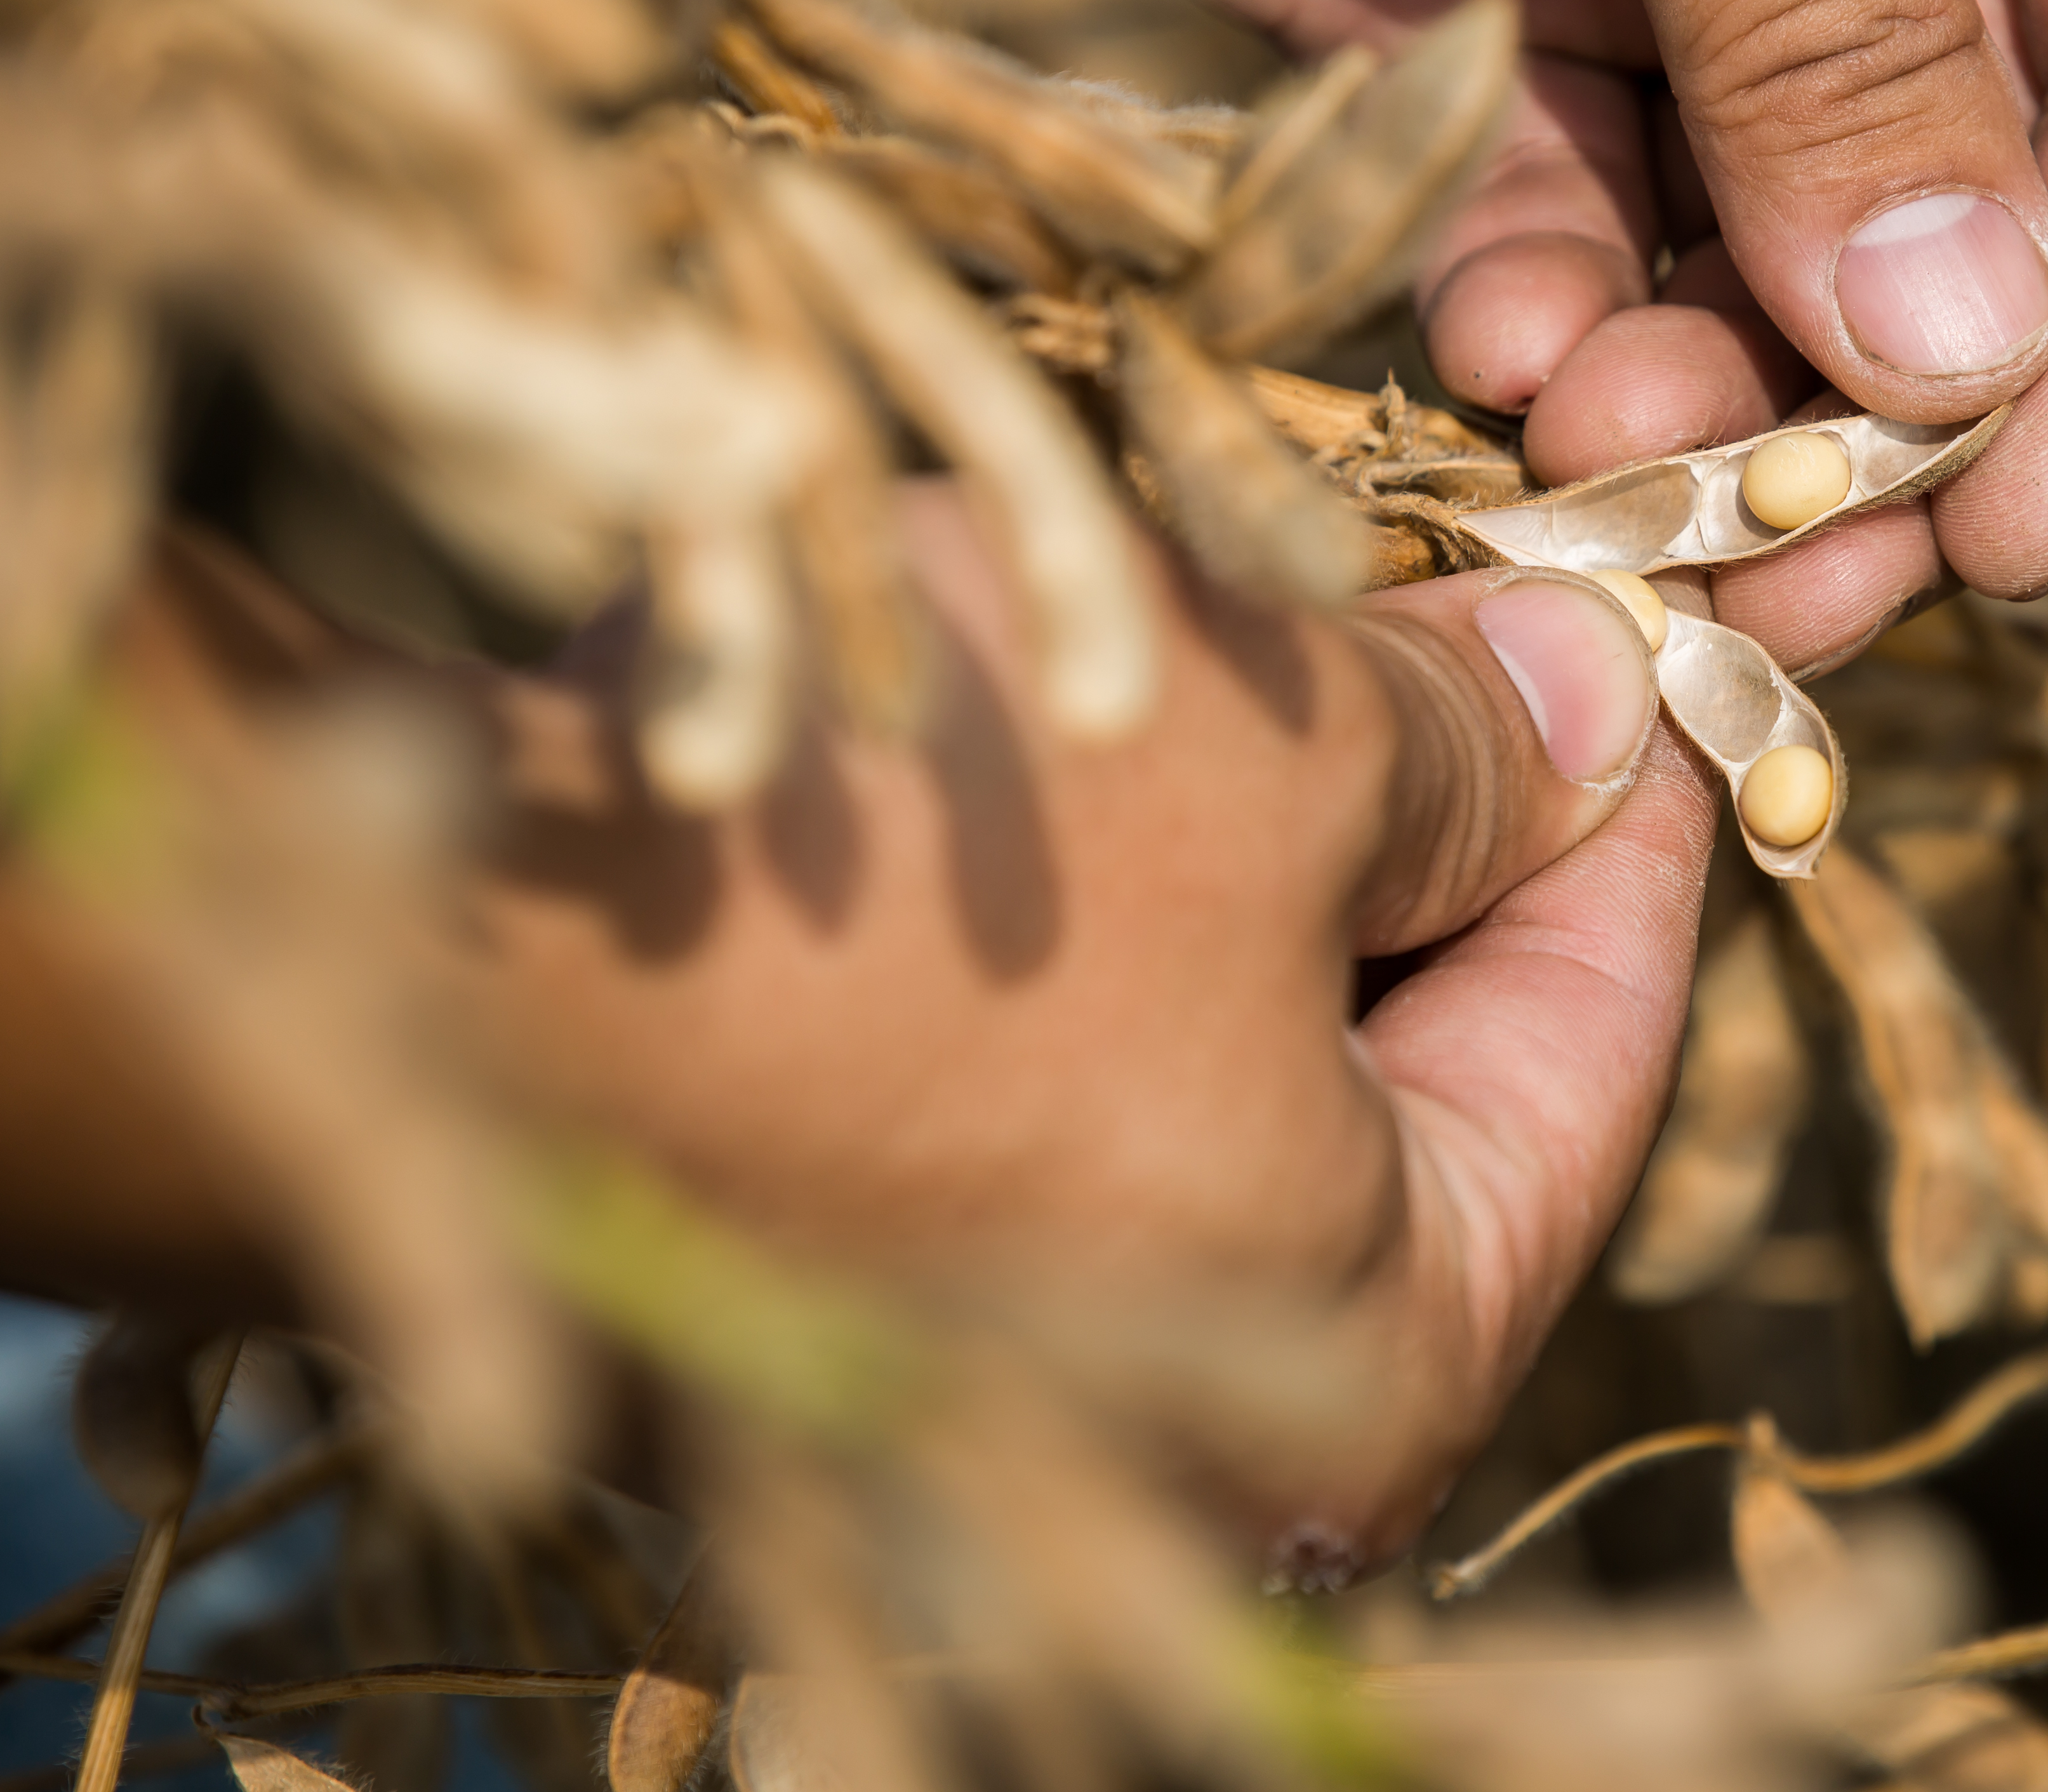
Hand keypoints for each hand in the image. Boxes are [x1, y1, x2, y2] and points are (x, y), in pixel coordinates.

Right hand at [0, 494, 1707, 1568]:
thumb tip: (1592, 707)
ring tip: (1233, 647)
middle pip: (1417, 1069)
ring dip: (1240, 846)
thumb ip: (1468, 747)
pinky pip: (1049, 1071)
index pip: (1602, 1059)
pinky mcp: (849, 1283)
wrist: (409, 968)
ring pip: (1219, 1055)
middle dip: (1424, 827)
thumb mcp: (1266, 749)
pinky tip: (1046, 748)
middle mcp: (1217, 1430)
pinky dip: (1082, 908)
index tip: (1638, 649)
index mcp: (1390, 1351)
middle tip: (1438, 617)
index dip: (1632, 825)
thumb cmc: (909, 881)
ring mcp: (1017, 1370)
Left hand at [822, 0, 2047, 666]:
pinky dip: (1526, 314)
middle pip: (1968, 205)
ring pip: (1750, 249)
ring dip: (1691, 394)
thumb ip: (1834, 22)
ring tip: (1598, 477)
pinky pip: (1541, 209)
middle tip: (1771, 581)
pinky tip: (1486, 369)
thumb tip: (1976, 354)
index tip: (2015, 540)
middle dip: (1876, 407)